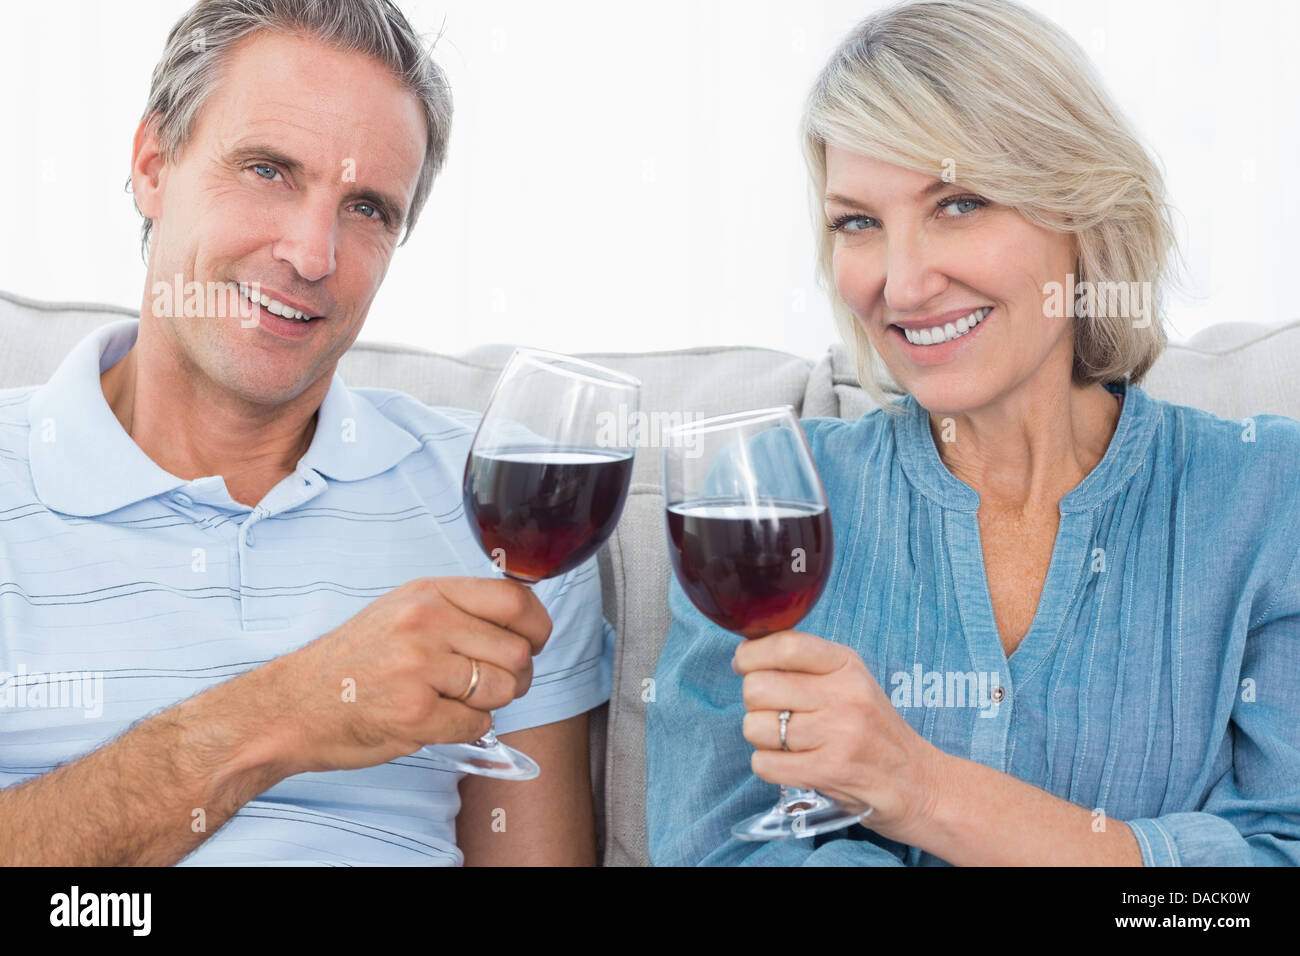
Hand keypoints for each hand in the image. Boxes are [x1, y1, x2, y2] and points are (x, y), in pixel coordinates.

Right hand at [260, 576, 551, 774]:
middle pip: (518, 652)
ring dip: (490, 703)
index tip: (534, 641)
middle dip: (515, 675)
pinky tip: (435, 719)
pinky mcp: (415, 712)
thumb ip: (458, 609)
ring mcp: (420, 667)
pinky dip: (465, 728)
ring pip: (503, 689)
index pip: (515, 601)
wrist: (291, 706)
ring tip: (454, 700)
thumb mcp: (402, 611)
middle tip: (488, 684)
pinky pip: (478, 724)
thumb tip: (522, 621)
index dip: (537, 627)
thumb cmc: (353, 662)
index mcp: (428, 593)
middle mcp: (426, 623)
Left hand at [734, 630, 944, 843]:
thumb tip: (745, 655)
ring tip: (787, 741)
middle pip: (758, 687)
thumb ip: (805, 664)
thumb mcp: (850, 680)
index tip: (744, 664)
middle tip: (774, 711)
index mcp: (846, 664)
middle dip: (754, 702)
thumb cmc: (872, 728)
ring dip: (761, 737)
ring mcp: (837, 734)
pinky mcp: (828, 771)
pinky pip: (763, 763)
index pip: (784, 645)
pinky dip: (768, 765)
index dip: (751, 654)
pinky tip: (791, 762)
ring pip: (755, 727)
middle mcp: (843, 695)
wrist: (916, 782)